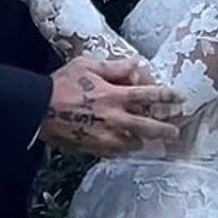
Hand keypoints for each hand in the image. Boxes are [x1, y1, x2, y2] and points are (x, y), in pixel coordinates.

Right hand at [40, 56, 182, 157]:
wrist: (37, 110)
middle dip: (164, 130)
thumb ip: (114, 67)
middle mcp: (114, 119)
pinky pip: (115, 152)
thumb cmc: (61, 84)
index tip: (181, 98)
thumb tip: (136, 64)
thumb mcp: (88, 65)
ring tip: (149, 141)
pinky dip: (124, 150)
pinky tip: (126, 147)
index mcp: (114, 96)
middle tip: (175, 131)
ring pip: (133, 143)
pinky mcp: (93, 148)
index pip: (149, 96)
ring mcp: (104, 137)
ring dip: (143, 141)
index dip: (167, 96)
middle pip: (148, 127)